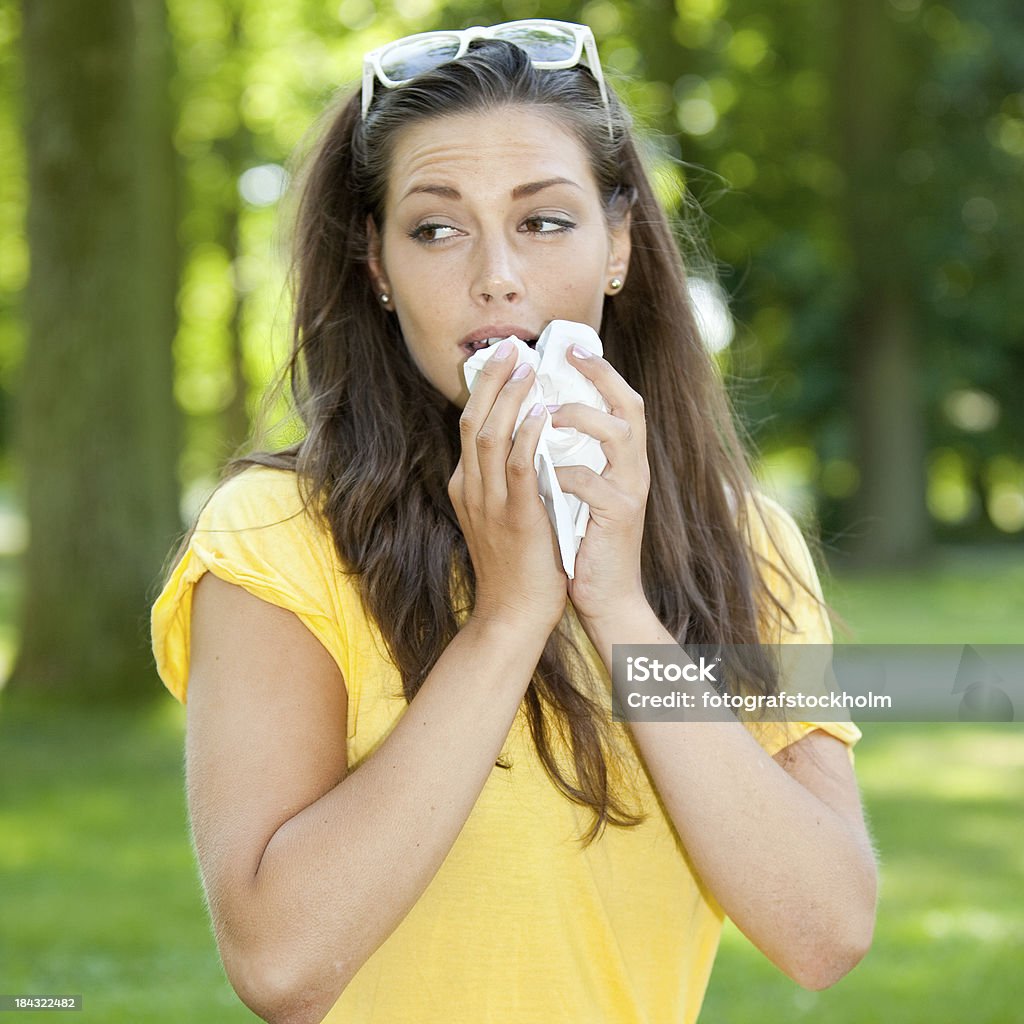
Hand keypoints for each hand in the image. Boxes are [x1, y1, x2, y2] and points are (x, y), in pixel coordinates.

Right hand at [449, 342, 567, 635]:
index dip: (487, 389)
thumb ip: (507, 482)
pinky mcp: (514, 517)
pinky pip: (517, 467)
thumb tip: (531, 446)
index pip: (472, 426)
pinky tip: (543, 412)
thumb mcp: (502, 517)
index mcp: (466, 486)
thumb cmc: (516, 568)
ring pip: (490, 435)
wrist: (511, 616)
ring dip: (509, 396)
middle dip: (492, 379)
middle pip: (474, 420)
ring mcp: (488, 502)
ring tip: (528, 366)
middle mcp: (470, 488)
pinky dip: (528, 435)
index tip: (506, 360)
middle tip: (512, 346)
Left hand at [552, 344, 650, 624]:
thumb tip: (534, 419)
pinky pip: (590, 481)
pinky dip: (561, 472)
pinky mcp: (618, 517)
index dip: (600, 371)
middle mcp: (634, 469)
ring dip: (579, 418)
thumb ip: (566, 457)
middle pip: (630, 406)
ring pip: (618, 435)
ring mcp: (630, 491)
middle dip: (599, 377)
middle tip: (564, 358)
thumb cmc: (581, 543)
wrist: (604, 598)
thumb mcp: (575, 492)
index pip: (622, 401)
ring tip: (545, 414)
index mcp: (623, 460)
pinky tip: (539, 473)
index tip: (570, 349)